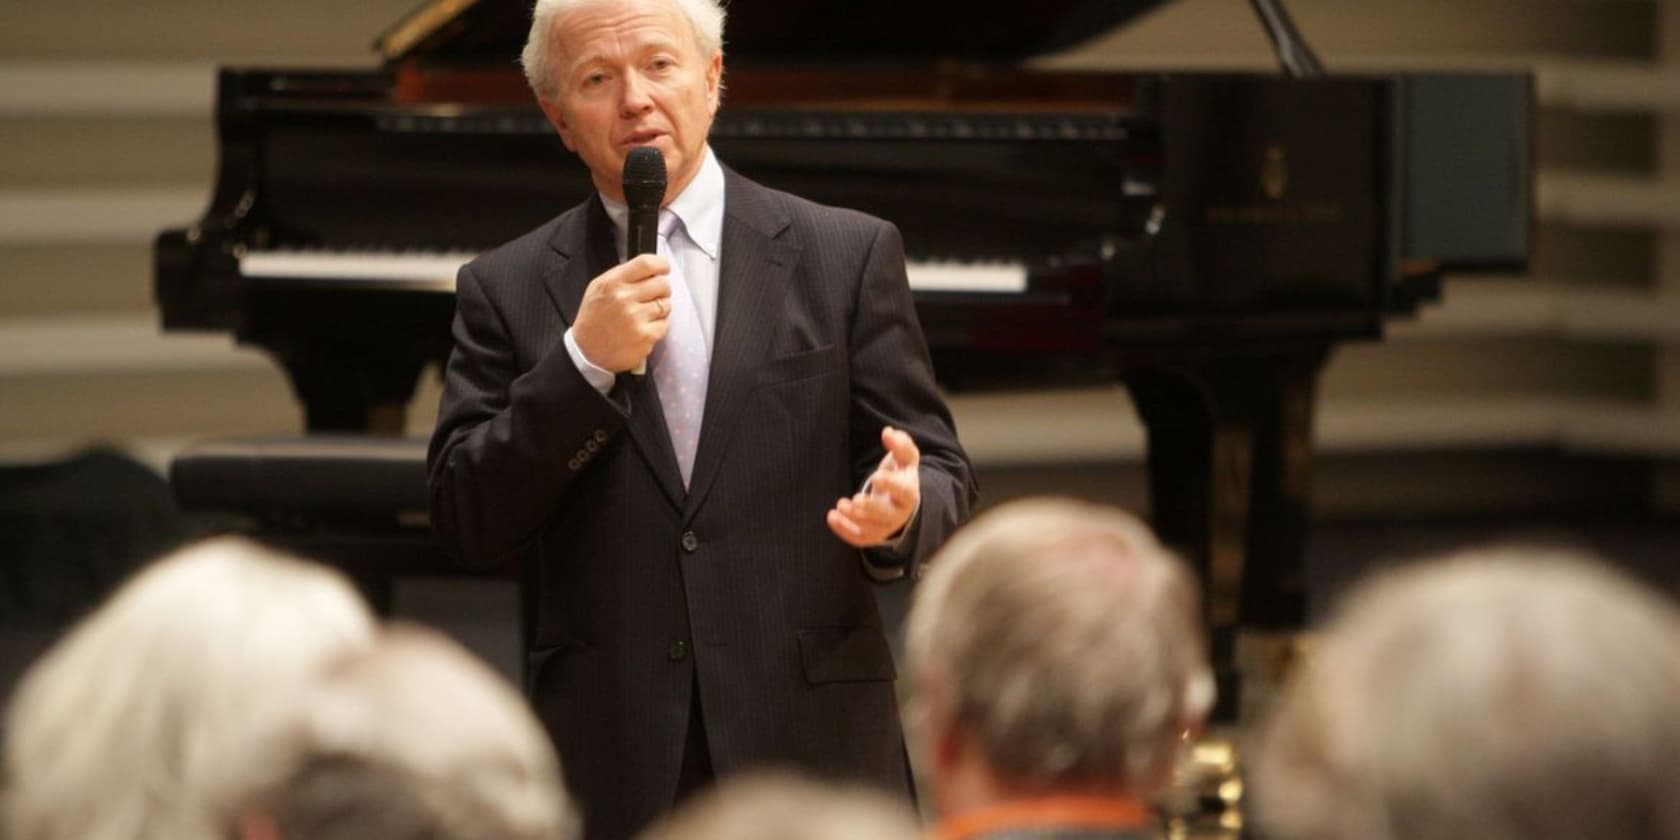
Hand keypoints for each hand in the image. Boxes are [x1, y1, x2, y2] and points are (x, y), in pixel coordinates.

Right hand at [570, 254, 672, 372]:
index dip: (661, 264)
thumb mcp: (598, 289)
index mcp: (611, 283)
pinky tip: (644, 328)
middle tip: (654, 296)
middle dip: (662, 289)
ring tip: (645, 315)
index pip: (646, 263)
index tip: (664, 269)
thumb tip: (650, 269)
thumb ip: (622, 276)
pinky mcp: (645, 336)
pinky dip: (658, 326)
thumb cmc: (594, 320)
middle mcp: (623, 298)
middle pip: (662, 283)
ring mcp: (635, 318)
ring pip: (666, 304)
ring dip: (660, 308)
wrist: (587, 352)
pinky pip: (665, 324)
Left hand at [827, 426, 920, 547]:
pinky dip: (844, 531)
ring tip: (840, 505)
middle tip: (855, 500)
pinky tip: (832, 516)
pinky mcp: (872, 535)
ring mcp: (885, 527)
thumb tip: (888, 432)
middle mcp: (899, 514)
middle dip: (870, 508)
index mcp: (909, 493)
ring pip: (871, 529)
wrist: (902, 502)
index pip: (904, 492)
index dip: (891, 485)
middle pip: (886, 515)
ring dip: (853, 519)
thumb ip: (900, 443)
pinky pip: (859, 538)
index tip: (876, 477)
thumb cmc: (901, 475)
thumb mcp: (905, 459)